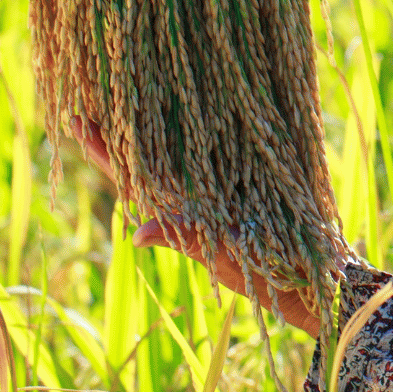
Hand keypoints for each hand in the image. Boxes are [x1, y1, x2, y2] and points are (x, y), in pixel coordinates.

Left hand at [77, 125, 322, 337]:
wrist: (315, 280)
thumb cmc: (268, 268)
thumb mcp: (223, 253)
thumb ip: (182, 236)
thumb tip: (134, 233)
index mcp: (182, 211)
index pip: (132, 178)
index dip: (105, 152)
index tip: (77, 123)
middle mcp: (191, 203)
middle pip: (141, 168)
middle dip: (112, 140)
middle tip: (81, 111)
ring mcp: (211, 201)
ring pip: (165, 167)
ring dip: (140, 143)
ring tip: (121, 113)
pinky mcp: (236, 199)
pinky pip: (199, 169)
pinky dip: (182, 149)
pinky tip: (175, 133)